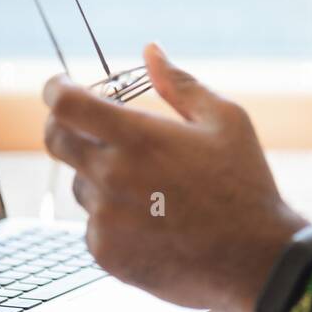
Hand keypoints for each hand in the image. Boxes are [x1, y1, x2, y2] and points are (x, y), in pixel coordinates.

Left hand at [42, 43, 307, 311]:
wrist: (255, 260)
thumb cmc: (245, 185)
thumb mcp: (226, 121)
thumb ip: (181, 84)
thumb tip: (151, 52)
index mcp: (139, 138)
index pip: (67, 104)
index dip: (56, 88)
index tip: (61, 85)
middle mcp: (112, 177)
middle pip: (57, 141)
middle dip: (64, 125)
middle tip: (89, 125)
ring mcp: (105, 219)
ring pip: (81, 185)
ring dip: (100, 176)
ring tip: (151, 187)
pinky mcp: (106, 254)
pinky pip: (94, 225)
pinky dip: (114, 217)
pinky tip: (154, 222)